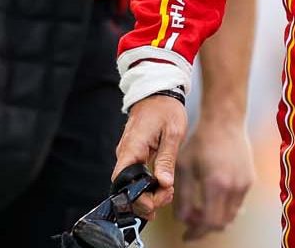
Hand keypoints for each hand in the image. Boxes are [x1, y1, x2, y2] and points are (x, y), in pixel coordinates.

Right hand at [112, 94, 187, 219]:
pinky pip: (135, 177)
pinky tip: (162, 186)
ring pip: (131, 184)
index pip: (122, 181)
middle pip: (126, 188)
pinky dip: (148, 185)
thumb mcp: (172, 133)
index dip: (135, 198)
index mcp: (132, 148)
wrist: (158, 92)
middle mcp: (125, 154)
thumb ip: (166, 159)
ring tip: (168, 191)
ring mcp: (128, 155)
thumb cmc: (165, 109)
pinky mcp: (133, 156)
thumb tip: (164, 183)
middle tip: (167, 195)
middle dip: (147, 199)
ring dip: (149, 194)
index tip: (155, 202)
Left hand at [176, 114, 253, 238]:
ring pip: (231, 215)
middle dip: (205, 228)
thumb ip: (183, 197)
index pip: (209, 222)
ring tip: (200, 212)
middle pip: (222, 223)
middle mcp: (234, 187)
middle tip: (191, 224)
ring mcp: (245, 184)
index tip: (187, 235)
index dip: (196, 232)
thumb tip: (183, 218)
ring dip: (216, 219)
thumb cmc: (202, 140)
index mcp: (216, 184)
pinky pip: (237, 203)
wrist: (224, 121)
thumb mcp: (184, 167)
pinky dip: (225, 208)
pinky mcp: (249, 180)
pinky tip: (212, 200)